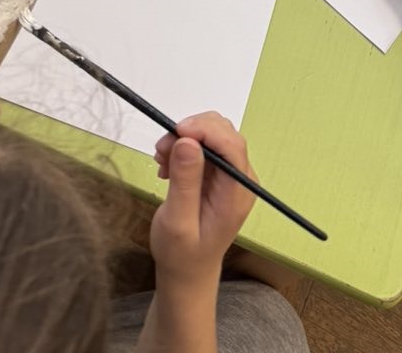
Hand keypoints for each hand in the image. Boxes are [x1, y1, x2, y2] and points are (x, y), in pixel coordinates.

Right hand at [150, 112, 255, 283]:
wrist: (186, 270)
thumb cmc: (181, 255)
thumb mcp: (177, 222)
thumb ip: (185, 182)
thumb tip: (188, 142)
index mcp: (237, 194)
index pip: (232, 146)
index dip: (206, 130)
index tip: (176, 131)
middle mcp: (240, 179)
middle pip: (223, 134)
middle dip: (191, 132)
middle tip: (161, 149)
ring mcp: (231, 175)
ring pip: (212, 135)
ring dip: (184, 139)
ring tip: (161, 160)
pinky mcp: (219, 173)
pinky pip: (204, 146)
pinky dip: (183, 147)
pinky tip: (167, 167)